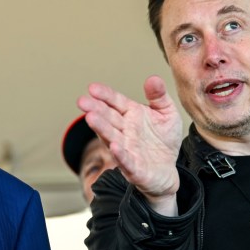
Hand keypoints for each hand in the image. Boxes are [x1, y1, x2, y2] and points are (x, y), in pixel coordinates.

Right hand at [77, 75, 182, 214]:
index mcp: (131, 115)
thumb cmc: (164, 140)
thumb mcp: (167, 113)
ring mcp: (127, 149)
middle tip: (82, 101)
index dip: (104, 95)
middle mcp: (125, 131)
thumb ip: (159, 96)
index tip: (92, 88)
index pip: (115, 102)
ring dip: (101, 128)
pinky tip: (114, 146)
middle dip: (95, 109)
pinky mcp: (134, 168)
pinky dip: (120, 154)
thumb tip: (153, 79)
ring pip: (111, 137)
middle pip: (108, 118)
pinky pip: (126, 161)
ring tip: (90, 118)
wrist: (167, 170)